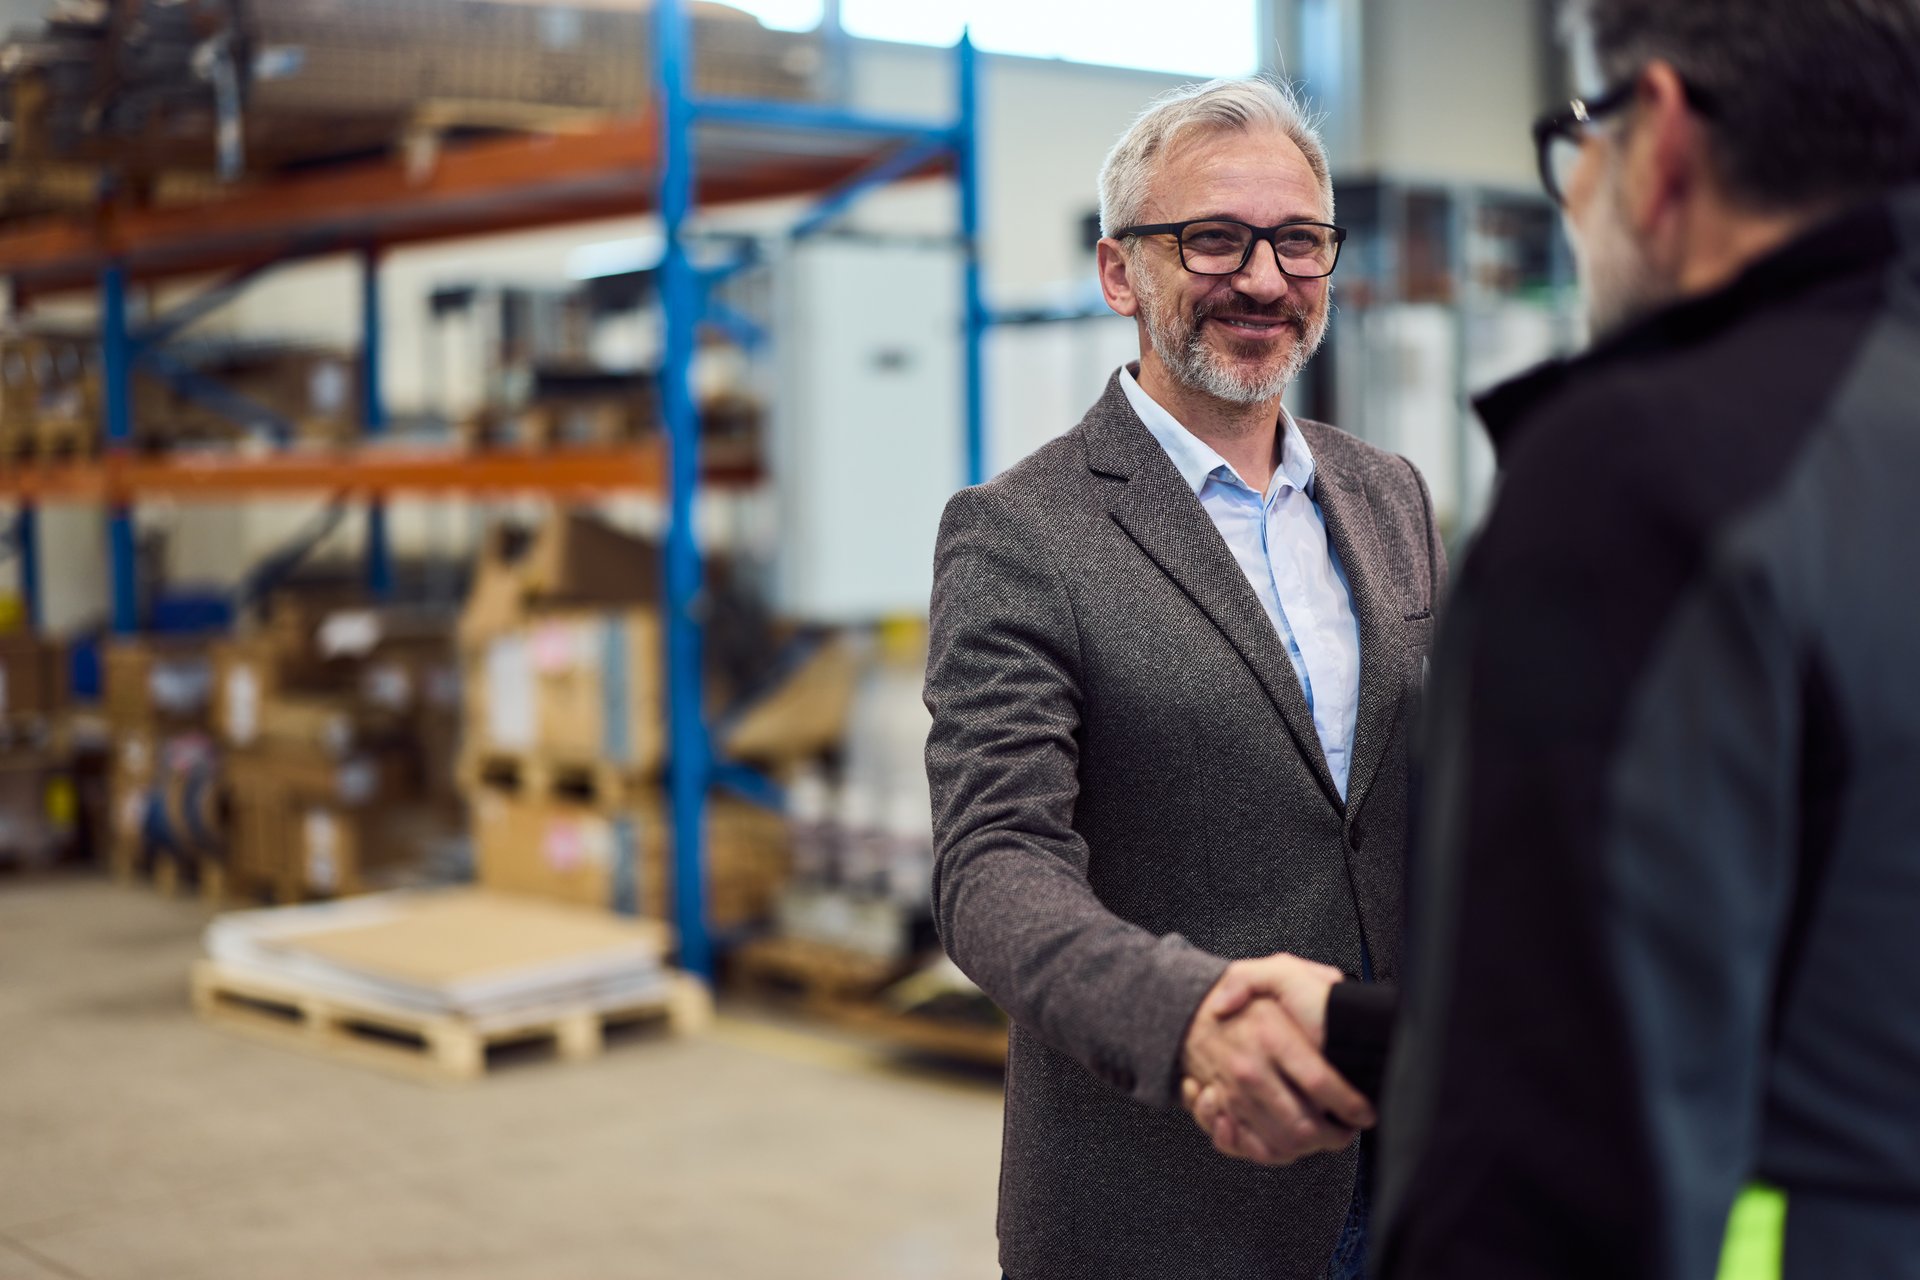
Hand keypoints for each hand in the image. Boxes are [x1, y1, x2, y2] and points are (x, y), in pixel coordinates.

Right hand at [1179, 955, 1372, 1166]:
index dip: (1350, 1105)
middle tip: (1346, 1129)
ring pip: (1280, 1144)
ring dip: (1308, 1147)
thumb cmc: (1244, 999)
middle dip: (1334, 1137)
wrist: (1185, 1012)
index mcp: (1272, 1036)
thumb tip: (1331, 992)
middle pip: (1303, 1126)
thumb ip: (1304, 974)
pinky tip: (1284, 1139)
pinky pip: (1247, 1147)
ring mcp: (1234, 1093)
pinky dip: (1269, 1151)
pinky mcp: (1222, 1110)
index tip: (1365, 1111)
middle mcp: (1251, 1070)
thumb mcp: (1278, 969)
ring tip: (1323, 1135)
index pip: (1320, 1083)